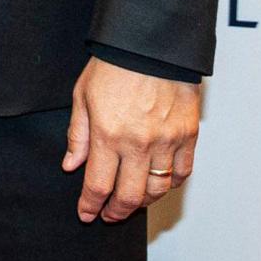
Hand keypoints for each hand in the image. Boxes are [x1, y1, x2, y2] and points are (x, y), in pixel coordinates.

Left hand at [64, 56, 200, 221]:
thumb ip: (78, 135)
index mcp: (108, 134)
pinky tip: (159, 184)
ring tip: (132, 202)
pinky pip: (183, 172)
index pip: (98, 185)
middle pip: (130, 196)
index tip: (87, 214)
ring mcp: (168, 141)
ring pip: (158, 189)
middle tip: (109, 214)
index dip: (90, 205)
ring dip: (144, 202)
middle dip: (117, 211)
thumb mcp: (82, 97)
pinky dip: (171, 184)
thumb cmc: (113, 66)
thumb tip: (71, 165)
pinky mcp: (189, 135)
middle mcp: (139, 143)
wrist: (151, 45)